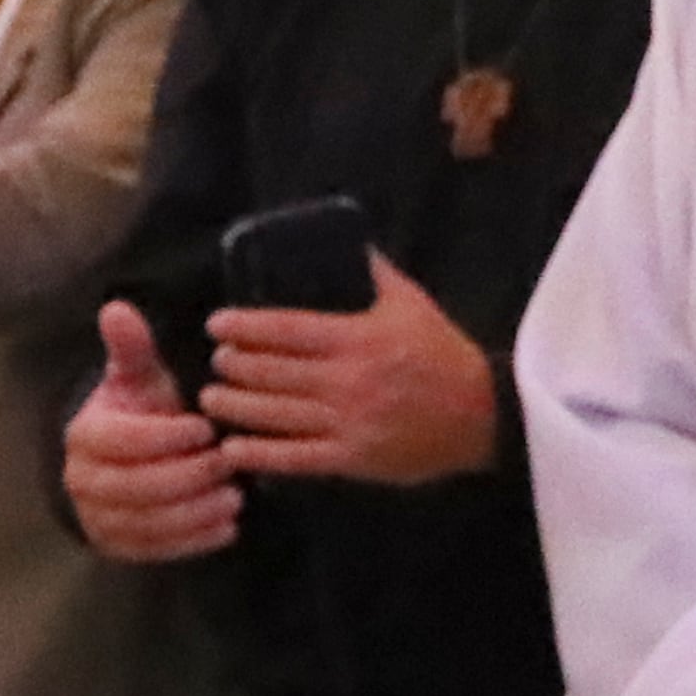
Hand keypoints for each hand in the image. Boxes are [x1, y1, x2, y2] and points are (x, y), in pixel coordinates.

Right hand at [65, 302, 238, 562]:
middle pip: (137, 487)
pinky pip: (155, 551)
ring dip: (196, 511)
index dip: (167, 437)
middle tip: (228, 463)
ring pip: (147, 522)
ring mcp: (97, 518)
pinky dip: (194, 541)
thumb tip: (116, 307)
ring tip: (235, 496)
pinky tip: (228, 525)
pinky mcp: (117, 547)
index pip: (124, 442)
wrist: (122, 463)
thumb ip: (132, 348)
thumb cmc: (140, 414)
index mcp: (84, 436)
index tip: (206, 428)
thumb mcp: (139, 378)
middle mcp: (81, 481)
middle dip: (188, 476)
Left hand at [204, 256, 497, 484]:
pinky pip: (295, 457)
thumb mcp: (412, 305)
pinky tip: (232, 448)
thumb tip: (348, 237)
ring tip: (210, 398)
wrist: (485, 415)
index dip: (247, 326)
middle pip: (273, 371)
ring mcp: (348, 421)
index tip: (217, 324)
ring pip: (276, 413)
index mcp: (359, 338)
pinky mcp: (352, 458)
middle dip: (235, 365)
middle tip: (215, 360)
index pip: (288, 329)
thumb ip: (375, 274)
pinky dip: (259, 453)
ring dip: (235, 405)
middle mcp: (348, 380)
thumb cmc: (443, 354)